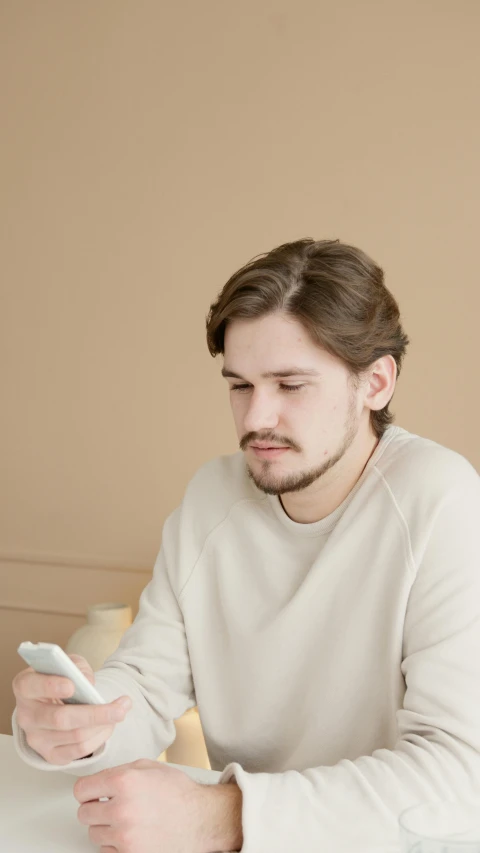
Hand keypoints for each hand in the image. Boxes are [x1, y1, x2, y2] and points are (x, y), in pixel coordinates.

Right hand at [13, 654, 131, 764]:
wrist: (56, 701)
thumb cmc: (62, 678)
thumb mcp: (69, 664)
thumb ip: (77, 669)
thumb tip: (87, 683)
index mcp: (25, 687)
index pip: (31, 686)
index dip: (50, 686)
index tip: (72, 685)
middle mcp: (26, 715)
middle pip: (60, 719)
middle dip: (95, 714)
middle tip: (121, 707)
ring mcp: (36, 738)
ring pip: (75, 736)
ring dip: (103, 725)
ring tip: (120, 711)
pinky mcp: (49, 755)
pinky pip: (78, 750)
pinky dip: (99, 738)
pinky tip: (109, 725)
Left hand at [74, 759, 207, 852]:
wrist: (200, 820)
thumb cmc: (178, 793)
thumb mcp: (148, 768)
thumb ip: (119, 771)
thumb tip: (97, 781)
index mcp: (124, 781)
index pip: (81, 790)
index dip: (87, 791)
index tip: (92, 793)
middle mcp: (122, 809)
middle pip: (84, 814)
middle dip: (95, 809)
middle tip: (110, 806)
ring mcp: (125, 835)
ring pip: (93, 834)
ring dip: (105, 827)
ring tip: (126, 819)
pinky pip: (106, 850)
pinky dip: (115, 843)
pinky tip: (131, 832)